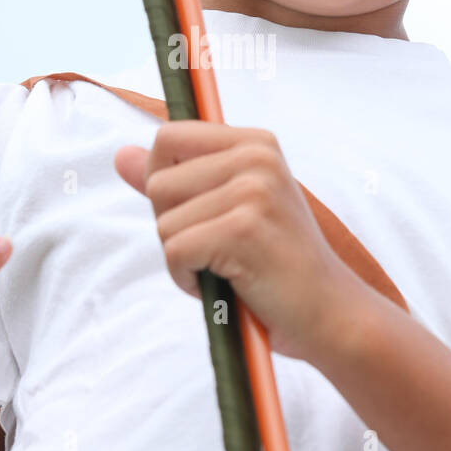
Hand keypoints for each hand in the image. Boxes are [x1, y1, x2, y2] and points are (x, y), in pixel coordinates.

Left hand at [114, 121, 357, 362]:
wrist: (329, 313)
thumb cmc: (276, 264)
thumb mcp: (228, 208)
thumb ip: (176, 178)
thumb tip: (120, 154)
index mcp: (255, 142)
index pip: (168, 137)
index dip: (164, 180)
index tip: (197, 212)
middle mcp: (256, 157)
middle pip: (158, 182)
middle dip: (173, 226)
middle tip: (218, 249)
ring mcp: (252, 191)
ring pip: (164, 222)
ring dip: (184, 258)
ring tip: (226, 269)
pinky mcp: (243, 230)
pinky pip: (175, 252)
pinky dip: (188, 280)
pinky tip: (224, 286)